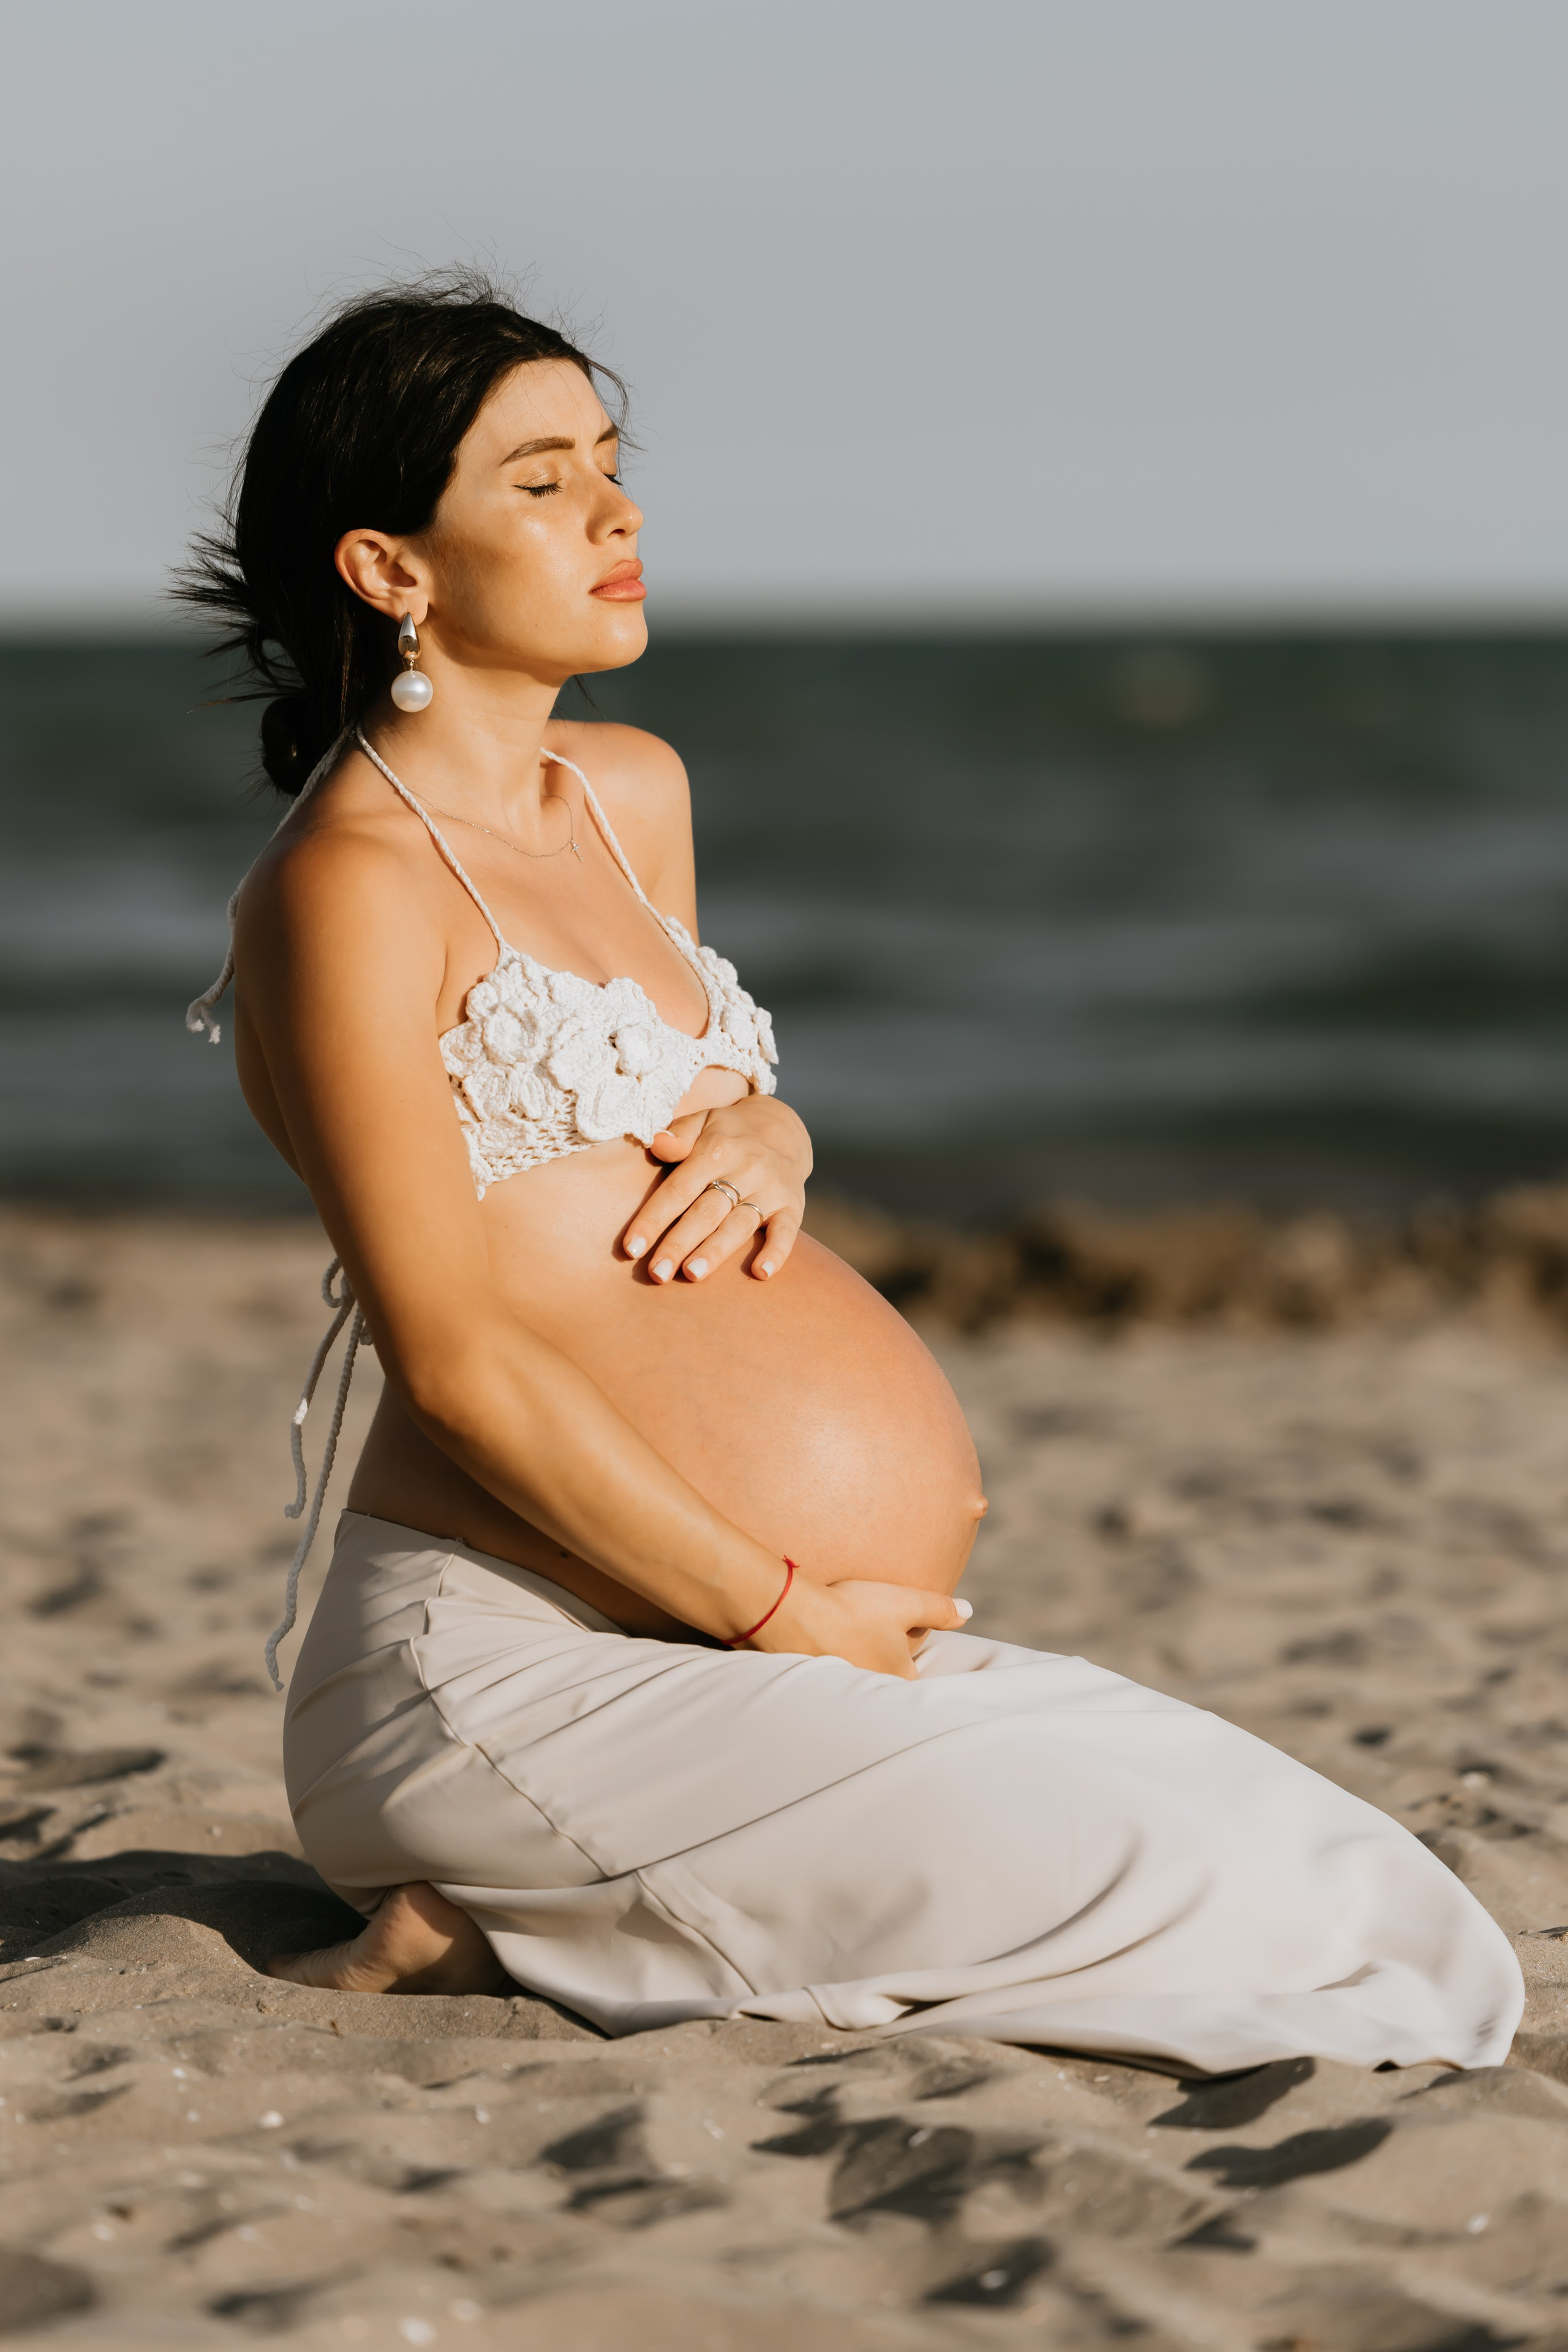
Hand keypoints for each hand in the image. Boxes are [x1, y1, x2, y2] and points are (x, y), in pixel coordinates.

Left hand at [623, 1094, 812, 1285]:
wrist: (783, 1127)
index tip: (631, 1248)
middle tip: (656, 1274)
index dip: (653, 1219)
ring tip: (692, 1275)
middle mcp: (745, 1170)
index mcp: (715, 1150)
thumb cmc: (727, 1132)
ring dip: (716, 1251)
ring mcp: (770, 1190)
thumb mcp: (702, 1122)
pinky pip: (787, 1231)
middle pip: (706, 1213)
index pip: (678, 1189)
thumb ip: (678, 1135)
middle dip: (679, 1244)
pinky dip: (776, 1252)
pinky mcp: (792, 1206)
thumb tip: (656, 1143)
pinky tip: (762, 1274)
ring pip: (739, 1225)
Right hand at [747, 1576, 971, 1678]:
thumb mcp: (905, 1603)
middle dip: (883, 1668)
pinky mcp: (813, 1687)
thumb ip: (939, 1609)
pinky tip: (823, 1652)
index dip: (912, 1659)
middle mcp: (872, 1694)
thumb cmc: (855, 1611)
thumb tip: (968, 1612)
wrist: (793, 1617)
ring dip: (856, 1667)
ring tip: (850, 1648)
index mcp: (899, 1678)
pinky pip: (830, 1682)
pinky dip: (830, 1669)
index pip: (915, 1675)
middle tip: (874, 1648)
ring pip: (858, 1682)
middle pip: (886, 1682)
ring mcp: (841, 1694)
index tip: (904, 1649)